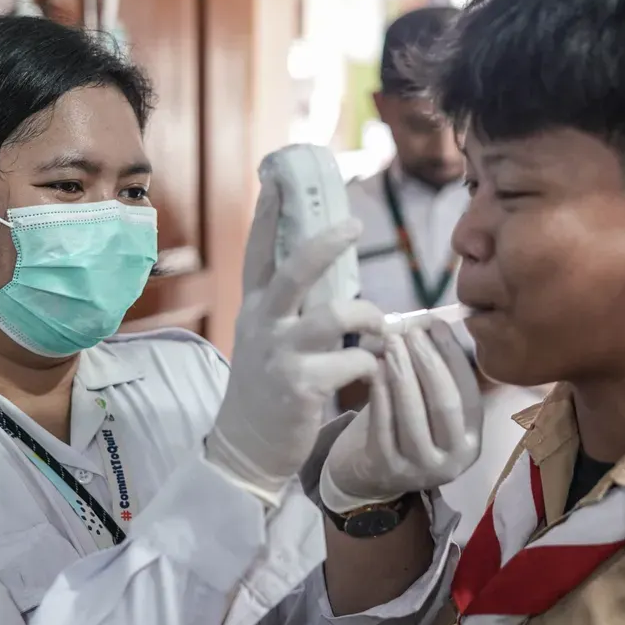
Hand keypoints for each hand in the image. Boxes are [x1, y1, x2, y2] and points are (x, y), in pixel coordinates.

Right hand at [205, 183, 384, 505]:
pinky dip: (372, 365)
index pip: (258, 251)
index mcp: (255, 307)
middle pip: (294, 270)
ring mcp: (280, 354)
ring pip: (337, 316)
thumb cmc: (266, 387)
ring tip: (378, 329)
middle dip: (327, 244)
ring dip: (369, 318)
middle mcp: (263, 324)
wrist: (246, 447)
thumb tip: (321, 265)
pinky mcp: (301, 386)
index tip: (278, 177)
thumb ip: (288, 305)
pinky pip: (355, 362)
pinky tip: (370, 373)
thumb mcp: (265, 337)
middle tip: (355, 226)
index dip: (269, 213)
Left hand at [319, 320, 483, 512]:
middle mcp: (453, 460)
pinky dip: (380, 393)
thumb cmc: (402, 429)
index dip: (453, 356)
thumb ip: (435, 375)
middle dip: (428, 362)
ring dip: (403, 373)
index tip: (436, 324)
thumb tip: (430, 323)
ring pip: (414, 414)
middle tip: (411, 331)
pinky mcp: (387, 467)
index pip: (468, 392)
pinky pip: (384, 424)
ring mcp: (420, 468)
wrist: (368, 476)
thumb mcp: (428, 408)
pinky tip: (375, 368)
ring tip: (392, 342)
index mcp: (471, 440)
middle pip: (445, 403)